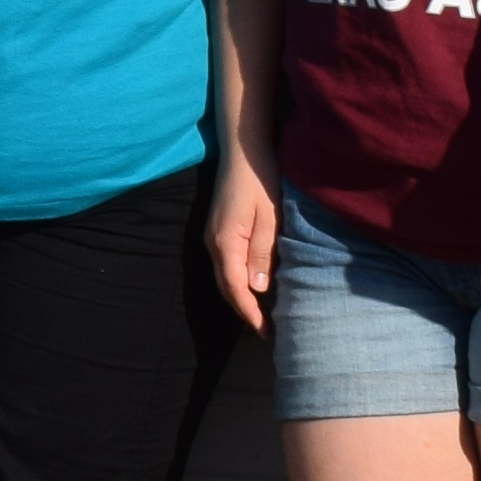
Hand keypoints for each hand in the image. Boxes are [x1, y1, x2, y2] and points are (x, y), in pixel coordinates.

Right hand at [205, 156, 280, 334]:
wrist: (243, 148)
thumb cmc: (260, 179)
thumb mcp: (268, 217)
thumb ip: (262, 253)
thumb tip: (257, 289)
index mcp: (225, 242)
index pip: (234, 288)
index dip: (249, 312)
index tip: (265, 332)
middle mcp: (213, 242)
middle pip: (225, 287)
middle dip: (244, 310)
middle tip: (266, 330)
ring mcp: (212, 236)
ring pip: (224, 277)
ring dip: (241, 297)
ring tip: (262, 314)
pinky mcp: (218, 230)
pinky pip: (226, 264)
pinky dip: (238, 281)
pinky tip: (254, 285)